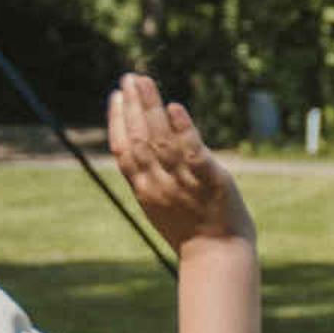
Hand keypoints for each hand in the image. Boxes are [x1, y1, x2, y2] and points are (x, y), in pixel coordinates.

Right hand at [107, 73, 252, 249]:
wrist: (217, 256)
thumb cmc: (191, 231)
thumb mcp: (161, 203)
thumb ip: (153, 176)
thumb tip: (148, 145)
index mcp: (143, 190)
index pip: (123, 149)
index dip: (117, 121)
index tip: (116, 96)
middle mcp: (158, 184)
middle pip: (139, 138)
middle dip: (133, 105)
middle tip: (130, 77)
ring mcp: (183, 183)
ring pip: (161, 140)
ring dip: (152, 107)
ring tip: (145, 81)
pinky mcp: (210, 182)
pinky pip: (194, 153)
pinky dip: (183, 130)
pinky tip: (176, 107)